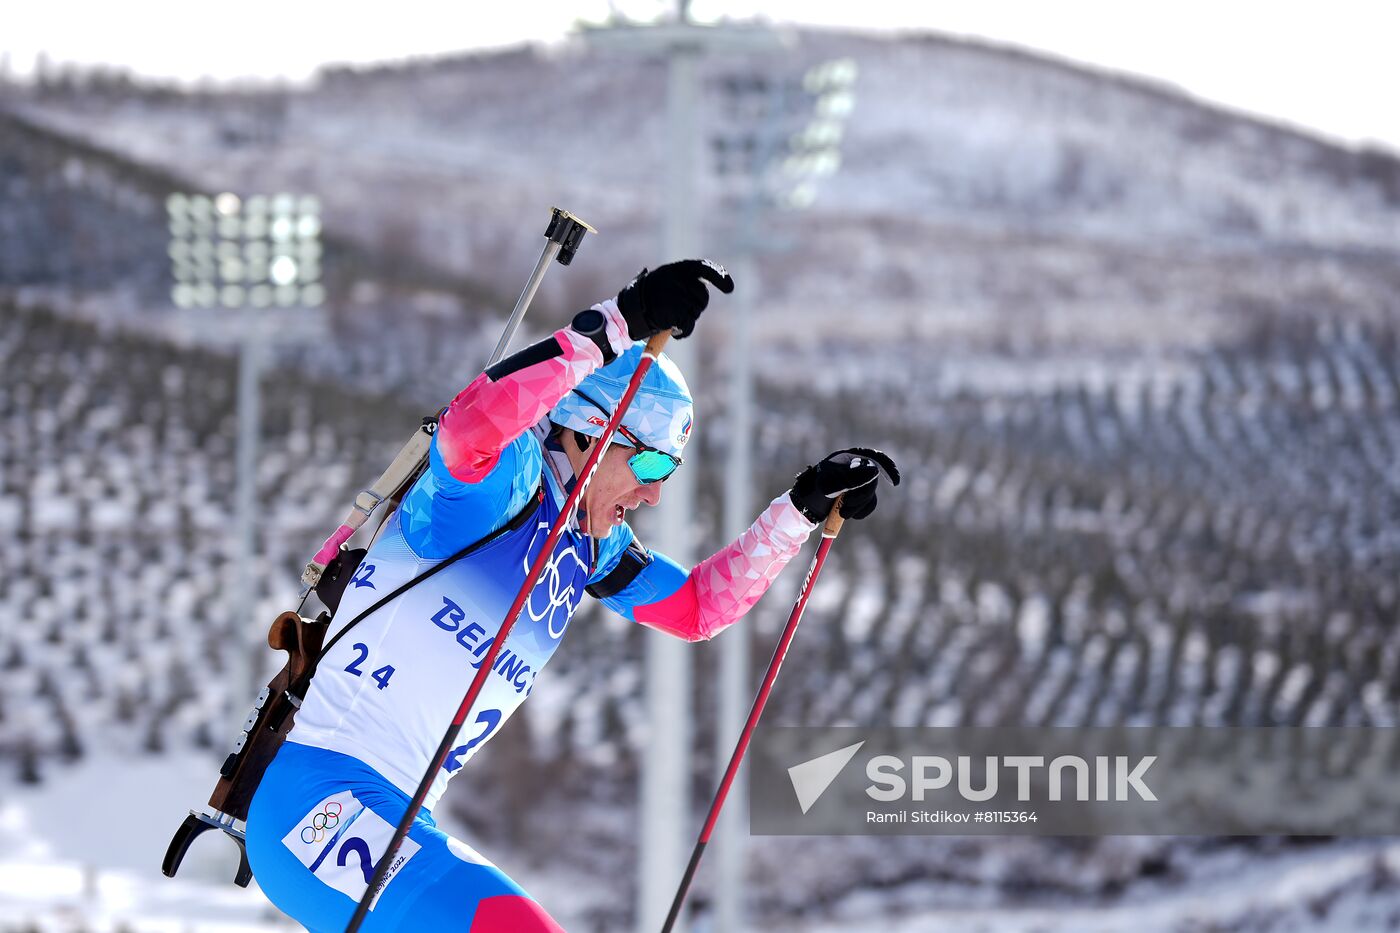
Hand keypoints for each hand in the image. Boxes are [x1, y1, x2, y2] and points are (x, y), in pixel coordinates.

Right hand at [616, 259, 733, 339]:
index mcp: (677, 269)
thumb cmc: (648, 295)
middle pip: (702, 297)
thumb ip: (685, 279)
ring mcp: (677, 296)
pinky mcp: (674, 313)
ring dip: (687, 318)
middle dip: (696, 306)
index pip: (704, 268)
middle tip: (680, 309)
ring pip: (695, 312)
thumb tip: (713, 284)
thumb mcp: (665, 279)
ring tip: (670, 316)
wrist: (628, 310)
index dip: (719, 277)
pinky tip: (673, 329)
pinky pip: (688, 325)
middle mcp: (678, 280)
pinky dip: (683, 331)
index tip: (729, 289)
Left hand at [789, 448, 900, 522]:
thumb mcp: (829, 484)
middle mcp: (855, 468)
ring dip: (858, 506)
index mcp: (848, 458)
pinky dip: (861, 511)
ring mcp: (857, 482)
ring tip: (841, 513)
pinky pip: (869, 504)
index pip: (873, 456)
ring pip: (870, 494)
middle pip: (873, 480)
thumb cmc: (813, 490)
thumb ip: (851, 478)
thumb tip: (874, 471)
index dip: (887, 467)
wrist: (804, 506)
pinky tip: (849, 515)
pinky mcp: (857, 495)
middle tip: (846, 507)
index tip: (894, 482)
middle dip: (861, 496)